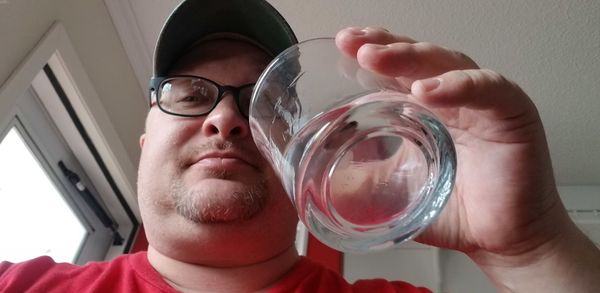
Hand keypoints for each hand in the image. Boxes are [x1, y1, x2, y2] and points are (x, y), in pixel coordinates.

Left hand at [335, 27, 572, 260]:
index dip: (371, 52)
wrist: (503, 242)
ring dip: (410, 58)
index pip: (396, 70)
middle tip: (353, 43)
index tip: (341, 44)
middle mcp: (453, 98)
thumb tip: (310, 185)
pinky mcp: (511, 113)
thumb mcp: (395, 193)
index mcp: (426, 109)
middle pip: (417, 58)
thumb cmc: (456, 212)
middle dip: (383, 46)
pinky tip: (427, 91)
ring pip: (446, 63)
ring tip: (376, 58)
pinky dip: (457, 86)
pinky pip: (486, 89)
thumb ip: (360, 181)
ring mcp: (482, 101)